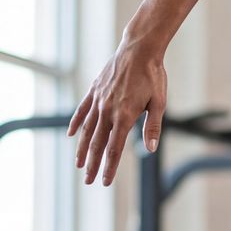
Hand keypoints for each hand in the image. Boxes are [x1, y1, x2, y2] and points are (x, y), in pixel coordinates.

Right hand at [67, 35, 167, 186]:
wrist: (139, 49)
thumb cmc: (153, 76)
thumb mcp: (159, 102)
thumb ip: (153, 127)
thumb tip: (151, 149)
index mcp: (125, 116)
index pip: (114, 148)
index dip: (109, 166)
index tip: (104, 181)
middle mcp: (107, 110)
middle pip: (97, 143)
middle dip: (93, 164)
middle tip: (88, 181)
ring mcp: (98, 100)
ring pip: (86, 130)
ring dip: (82, 149)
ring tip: (78, 164)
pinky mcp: (94, 90)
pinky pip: (82, 110)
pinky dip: (76, 123)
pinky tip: (71, 135)